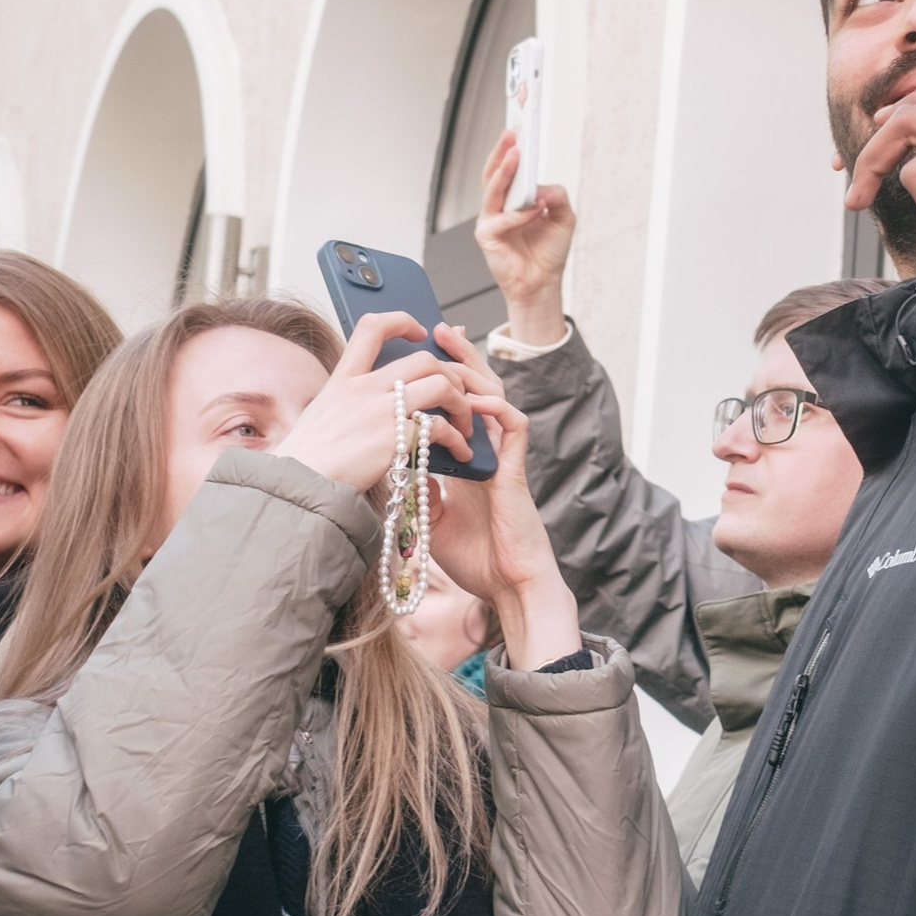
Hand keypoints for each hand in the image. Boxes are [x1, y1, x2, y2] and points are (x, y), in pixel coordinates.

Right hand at [281, 314, 454, 495]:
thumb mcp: (322, 414)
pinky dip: (457, 438)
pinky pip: (440, 426)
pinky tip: (460, 452)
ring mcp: (379, 411)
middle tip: (458, 395)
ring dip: (462, 403)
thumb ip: (349, 398)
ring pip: (441, 384)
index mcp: (343, 379)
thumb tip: (380, 396)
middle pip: (424, 359)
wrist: (299, 489)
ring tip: (464, 424)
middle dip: (451, 375)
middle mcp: (363, 388)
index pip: (372, 327)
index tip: (421, 332)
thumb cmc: (311, 460)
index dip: (402, 321)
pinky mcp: (394, 438)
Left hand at [408, 332, 583, 671]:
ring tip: (453, 342)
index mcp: (468, 458)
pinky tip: (477, 397)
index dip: (441, 378)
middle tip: (438, 330)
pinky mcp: (515, 471)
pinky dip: (496, 408)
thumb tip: (400, 463)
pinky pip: (513, 428)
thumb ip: (421, 486)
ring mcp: (503, 459)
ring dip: (474, 368)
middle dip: (457, 357)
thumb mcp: (433, 516)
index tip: (418, 353)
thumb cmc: (474, 557)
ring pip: (495, 397)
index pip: (455, 405)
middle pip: (476, 389)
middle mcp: (487, 451)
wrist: (505, 586)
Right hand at [475, 132, 574, 346]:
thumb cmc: (548, 252)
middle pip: (495, 173)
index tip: (518, 127)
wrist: (542, 284)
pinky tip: (535, 209)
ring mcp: (490, 220)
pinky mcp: (487, 236)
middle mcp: (498, 206)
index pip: (508, 168)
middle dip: (502, 151)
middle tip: (512, 133)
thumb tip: (541, 188)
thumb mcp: (564, 217)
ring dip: (504, 171)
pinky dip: (519, 214)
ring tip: (515, 154)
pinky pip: (502, 220)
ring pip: (493, 190)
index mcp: (513, 198)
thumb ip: (557, 196)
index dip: (510, 148)